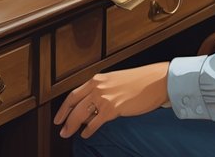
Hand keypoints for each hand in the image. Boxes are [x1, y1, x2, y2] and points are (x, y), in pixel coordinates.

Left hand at [54, 63, 169, 138]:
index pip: (73, 94)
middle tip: (60, 128)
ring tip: (67, 133)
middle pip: (74, 105)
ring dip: (72, 126)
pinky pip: (95, 122)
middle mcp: (97, 87)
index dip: (63, 107)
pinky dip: (88, 130)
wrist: (156, 81)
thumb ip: (101, 92)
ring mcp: (104, 98)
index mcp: (96, 80)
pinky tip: (85, 134)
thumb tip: (90, 108)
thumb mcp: (114, 82)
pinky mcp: (113, 108)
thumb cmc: (139, 82)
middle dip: (64, 119)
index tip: (58, 116)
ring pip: (81, 114)